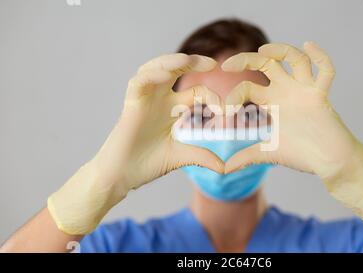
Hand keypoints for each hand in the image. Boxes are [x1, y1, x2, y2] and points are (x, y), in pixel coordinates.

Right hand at [47, 54, 223, 234]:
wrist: (123, 176)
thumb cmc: (148, 164)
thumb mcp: (182, 156)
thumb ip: (203, 157)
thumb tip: (226, 168)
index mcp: (173, 109)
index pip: (197, 92)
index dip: (212, 97)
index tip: (226, 110)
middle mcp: (160, 100)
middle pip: (176, 70)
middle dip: (193, 63)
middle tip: (212, 63)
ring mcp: (145, 100)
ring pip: (156, 69)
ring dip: (171, 62)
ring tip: (187, 60)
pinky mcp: (131, 104)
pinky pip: (139, 82)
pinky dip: (151, 76)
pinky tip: (166, 76)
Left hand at [222, 42, 362, 225]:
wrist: (328, 161)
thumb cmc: (301, 153)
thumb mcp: (267, 152)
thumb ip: (245, 157)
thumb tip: (223, 170)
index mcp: (272, 102)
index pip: (248, 88)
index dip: (234, 95)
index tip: (225, 111)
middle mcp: (287, 91)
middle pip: (267, 64)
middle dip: (247, 59)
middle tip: (228, 65)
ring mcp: (305, 91)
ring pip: (295, 60)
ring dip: (281, 50)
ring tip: (263, 50)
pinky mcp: (321, 96)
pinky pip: (325, 71)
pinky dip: (320, 56)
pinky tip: (309, 45)